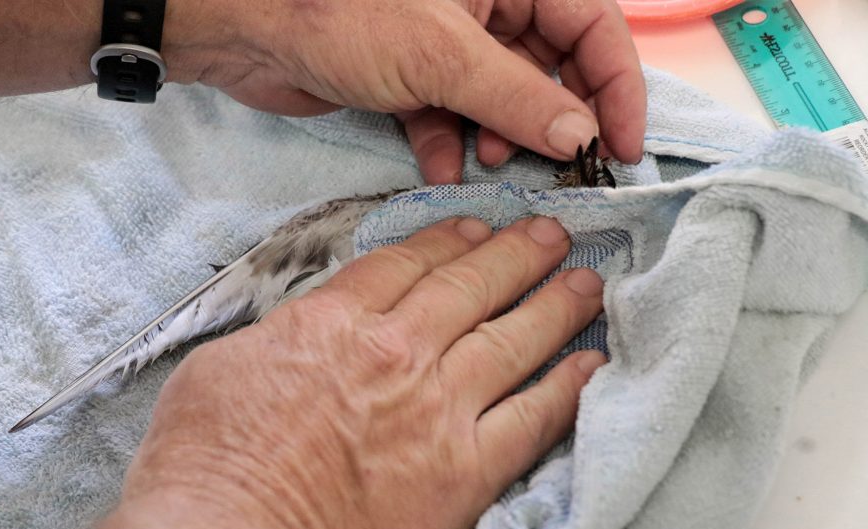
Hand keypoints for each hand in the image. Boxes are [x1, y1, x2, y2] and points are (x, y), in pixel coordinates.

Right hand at [45, 217, 605, 528]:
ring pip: (513, 339)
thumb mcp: (219, 370)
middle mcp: (397, 353)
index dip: (446, 240)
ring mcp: (439, 410)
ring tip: (584, 282)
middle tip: (550, 233)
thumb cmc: (205, 469)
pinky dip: (567, 388)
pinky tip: (590, 365)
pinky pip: (534, 419)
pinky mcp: (466, 473)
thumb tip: (303, 331)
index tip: (473, 227)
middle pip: (470, 287)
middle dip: (515, 254)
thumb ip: (279, 339)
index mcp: (333, 324)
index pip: (405, 265)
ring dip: (555, 305)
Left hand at [165, 0, 645, 183]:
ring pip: (500, 97)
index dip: (615, 86)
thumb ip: (518, 97)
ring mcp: (448, 40)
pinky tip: (444, 167)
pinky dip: (452, 142)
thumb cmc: (342, 14)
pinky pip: (453, 113)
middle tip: (557, 169)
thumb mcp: (442, 55)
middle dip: (550, 119)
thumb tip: (581, 135)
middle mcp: (487, 3)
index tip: (621, 146)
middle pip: (549, 66)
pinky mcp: (412, 75)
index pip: (593, 25)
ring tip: (488, 162)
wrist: (249, 31)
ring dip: (500, 136)